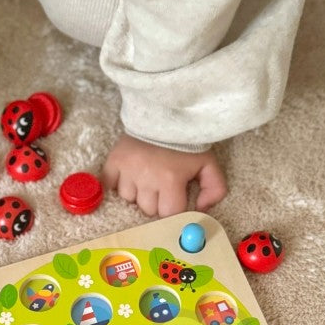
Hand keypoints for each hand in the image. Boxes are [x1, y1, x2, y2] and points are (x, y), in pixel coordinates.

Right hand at [102, 134, 226, 216]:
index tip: (175, 199)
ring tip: (145, 179)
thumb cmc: (187, 142)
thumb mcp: (208, 163)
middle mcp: (147, 178)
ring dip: (138, 193)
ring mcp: (128, 170)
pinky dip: (117, 185)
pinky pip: (109, 185)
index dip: (173, 209)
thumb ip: (215, 189)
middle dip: (156, 202)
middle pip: (148, 209)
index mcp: (171, 180)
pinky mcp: (114, 161)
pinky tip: (127, 179)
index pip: (169, 213)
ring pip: (129, 199)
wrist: (164, 112)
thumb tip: (201, 210)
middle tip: (161, 187)